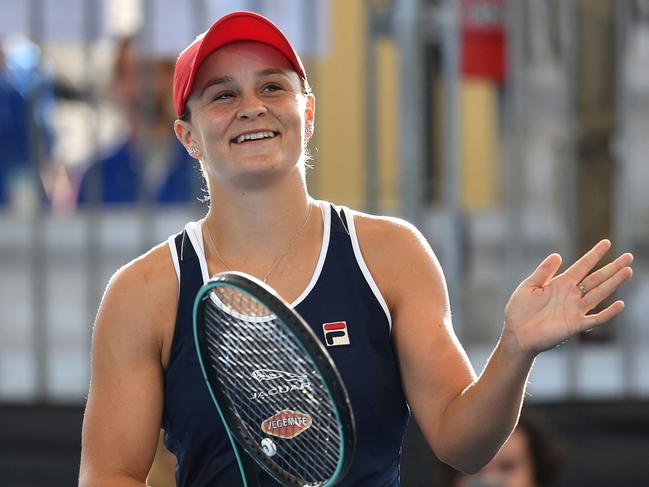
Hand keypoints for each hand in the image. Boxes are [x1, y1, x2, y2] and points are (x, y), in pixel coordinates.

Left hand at [503, 240, 632, 355]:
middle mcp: (572, 295)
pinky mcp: (575, 325)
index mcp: (561, 283)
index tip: (606, 242)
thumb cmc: (520, 310)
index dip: (594, 254)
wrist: (516, 333)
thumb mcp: (529, 286)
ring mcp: (575, 310)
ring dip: (614, 283)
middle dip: (612, 268)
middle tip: (629, 256)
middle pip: (596, 279)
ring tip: (628, 271)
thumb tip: (558, 255)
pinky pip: (595, 319)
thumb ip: (543, 272)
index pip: (582, 266)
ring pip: (599, 294)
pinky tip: (620, 304)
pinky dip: (608, 313)